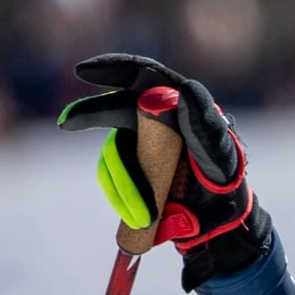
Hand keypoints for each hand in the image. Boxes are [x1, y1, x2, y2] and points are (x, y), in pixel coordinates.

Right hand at [58, 53, 270, 286]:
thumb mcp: (220, 158)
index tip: (85, 72)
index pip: (144, 75)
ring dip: (124, 185)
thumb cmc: (226, 186)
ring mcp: (140, 145)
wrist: (218, 226)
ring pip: (113, 154)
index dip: (113, 68)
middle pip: (114, 108)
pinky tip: (139, 217)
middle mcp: (156, 121)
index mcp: (180, 106)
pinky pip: (112, 177)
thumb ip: (203, 124)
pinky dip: (121, 197)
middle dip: (90, 115)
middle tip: (68, 124)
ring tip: (147, 217)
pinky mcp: (131, 171)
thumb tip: (182, 87)